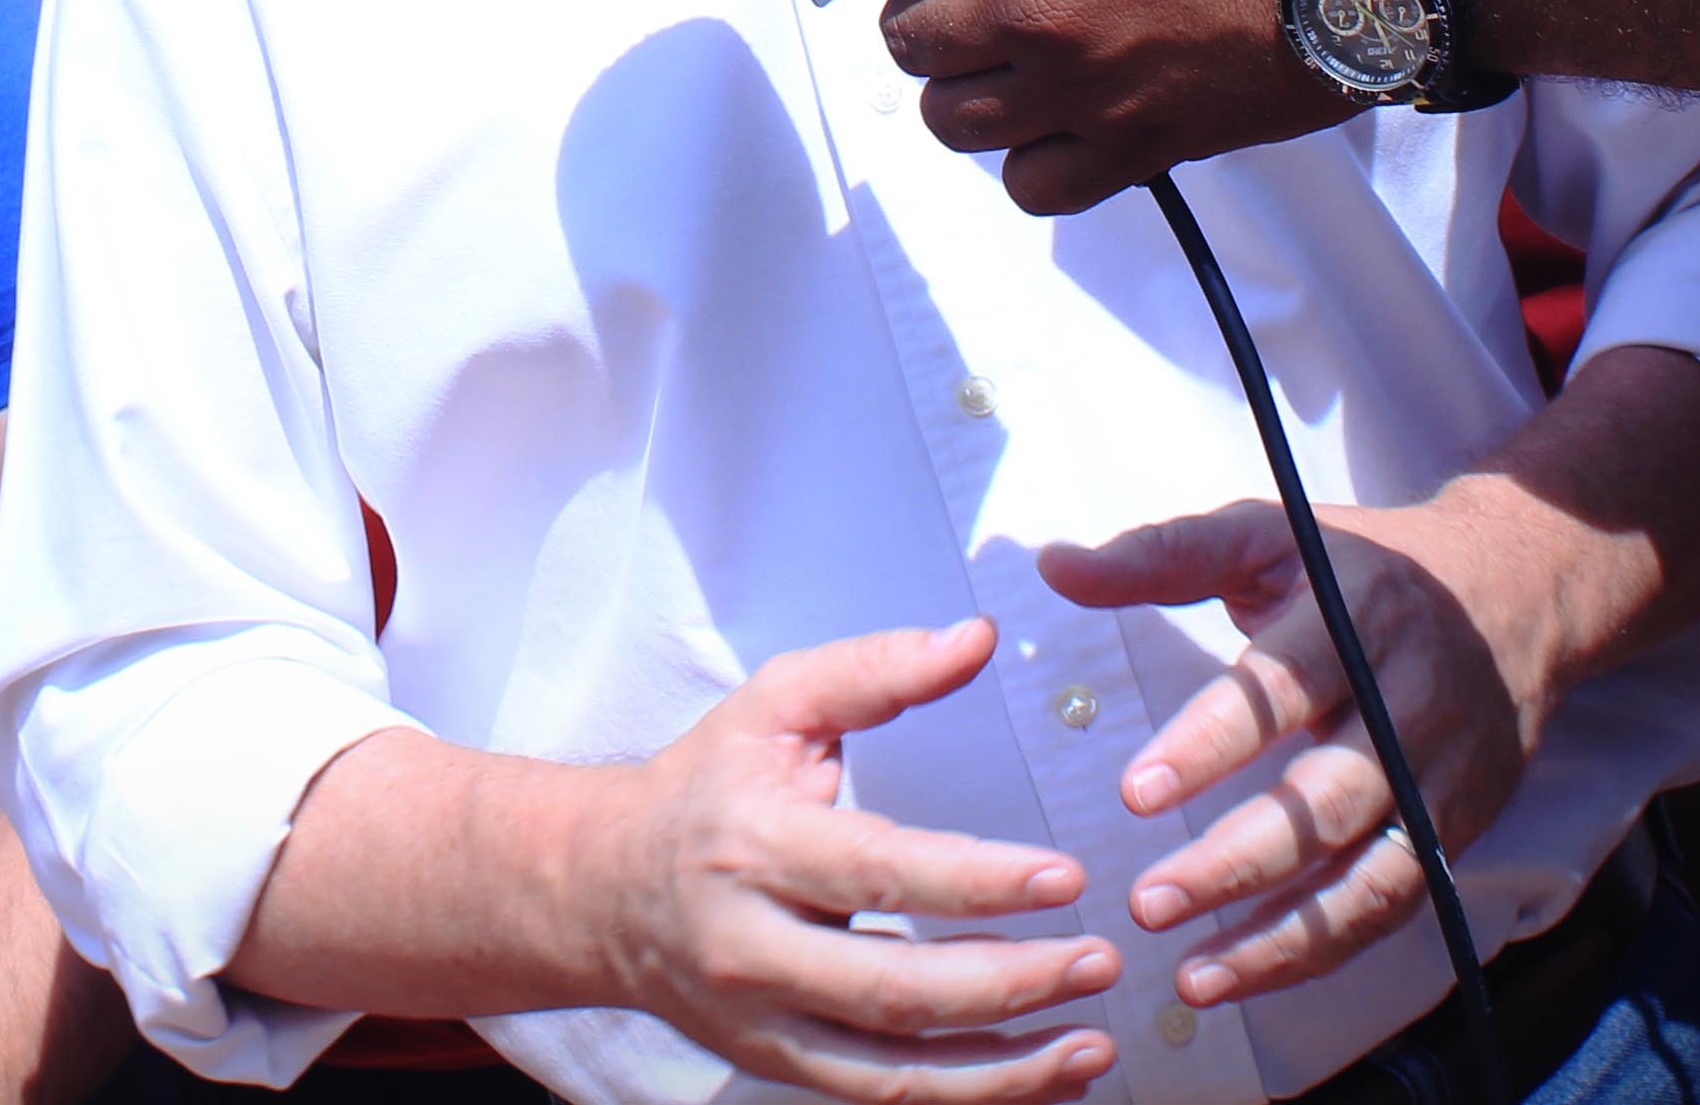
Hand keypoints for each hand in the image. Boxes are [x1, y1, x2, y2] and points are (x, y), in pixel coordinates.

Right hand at [602, 623, 1124, 1100]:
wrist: (598, 888)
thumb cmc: (702, 786)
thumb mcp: (772, 705)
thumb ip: (874, 671)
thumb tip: (973, 639)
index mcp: (753, 846)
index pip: (879, 872)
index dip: (977, 882)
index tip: (1064, 876)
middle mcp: (753, 946)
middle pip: (894, 990)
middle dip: (1009, 984)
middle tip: (1100, 961)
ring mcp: (763, 1022)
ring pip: (894, 1072)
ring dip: (1005, 1070)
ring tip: (1091, 1043)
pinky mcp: (777, 1066)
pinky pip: (882, 1098)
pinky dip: (969, 1096)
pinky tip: (1039, 1077)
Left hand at [838, 0, 1358, 215]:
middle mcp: (1033, 6)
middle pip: (907, 40)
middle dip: (922, 12)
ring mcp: (1084, 87)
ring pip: (954, 123)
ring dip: (967, 89)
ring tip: (1010, 61)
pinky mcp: (1143, 146)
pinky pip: (1036, 187)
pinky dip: (1034, 160)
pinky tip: (1063, 120)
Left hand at [1037, 501, 1552, 1011]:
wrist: (1518, 588)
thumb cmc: (1359, 564)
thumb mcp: (1267, 534)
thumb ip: (1161, 555)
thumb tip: (1053, 566)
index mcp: (1351, 618)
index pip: (1281, 689)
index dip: (1210, 743)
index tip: (1136, 794)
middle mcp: (1406, 703)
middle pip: (1327, 801)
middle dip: (1237, 862)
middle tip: (1147, 903)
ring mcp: (1443, 775)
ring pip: (1371, 874)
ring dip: (1283, 937)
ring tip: (1191, 975)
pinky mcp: (1463, 827)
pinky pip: (1395, 902)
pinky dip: (1323, 949)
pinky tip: (1246, 971)